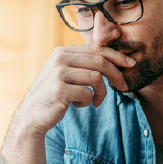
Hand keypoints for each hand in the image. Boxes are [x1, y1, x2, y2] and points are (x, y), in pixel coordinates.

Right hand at [14, 45, 134, 137]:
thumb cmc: (53, 95)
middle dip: (116, 74)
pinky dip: (87, 102)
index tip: (130, 64)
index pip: (96, 49)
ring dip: (101, 93)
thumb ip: (81, 63)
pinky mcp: (60, 90)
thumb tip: (113, 59)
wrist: (32, 115)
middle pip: (100, 61)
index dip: (116, 56)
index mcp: (62, 51)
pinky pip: (87, 94)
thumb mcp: (64, 73)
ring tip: (95, 101)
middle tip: (124, 87)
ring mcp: (58, 73)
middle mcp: (60, 59)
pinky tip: (77, 106)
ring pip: (96, 78)